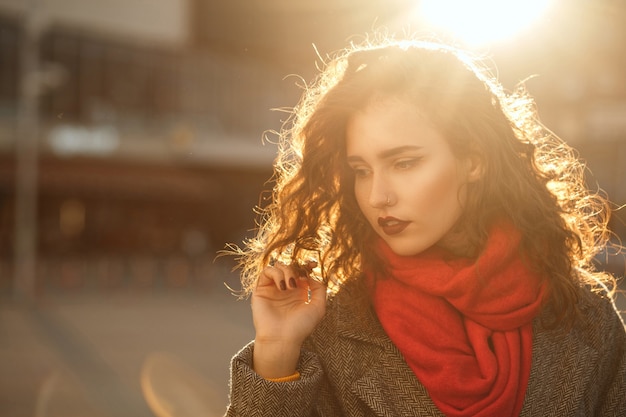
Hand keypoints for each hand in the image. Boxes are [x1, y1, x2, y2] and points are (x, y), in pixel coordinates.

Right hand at [251, 261, 326, 378]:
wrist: (282, 338)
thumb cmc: (301, 326)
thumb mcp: (319, 307)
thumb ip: (320, 289)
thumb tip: (311, 276)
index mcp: (299, 292)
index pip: (301, 272)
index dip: (306, 265)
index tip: (313, 265)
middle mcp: (285, 288)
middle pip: (290, 266)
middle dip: (297, 268)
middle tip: (300, 279)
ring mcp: (273, 288)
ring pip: (278, 266)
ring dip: (287, 271)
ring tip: (291, 286)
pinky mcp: (261, 289)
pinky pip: (267, 271)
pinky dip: (276, 274)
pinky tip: (282, 287)